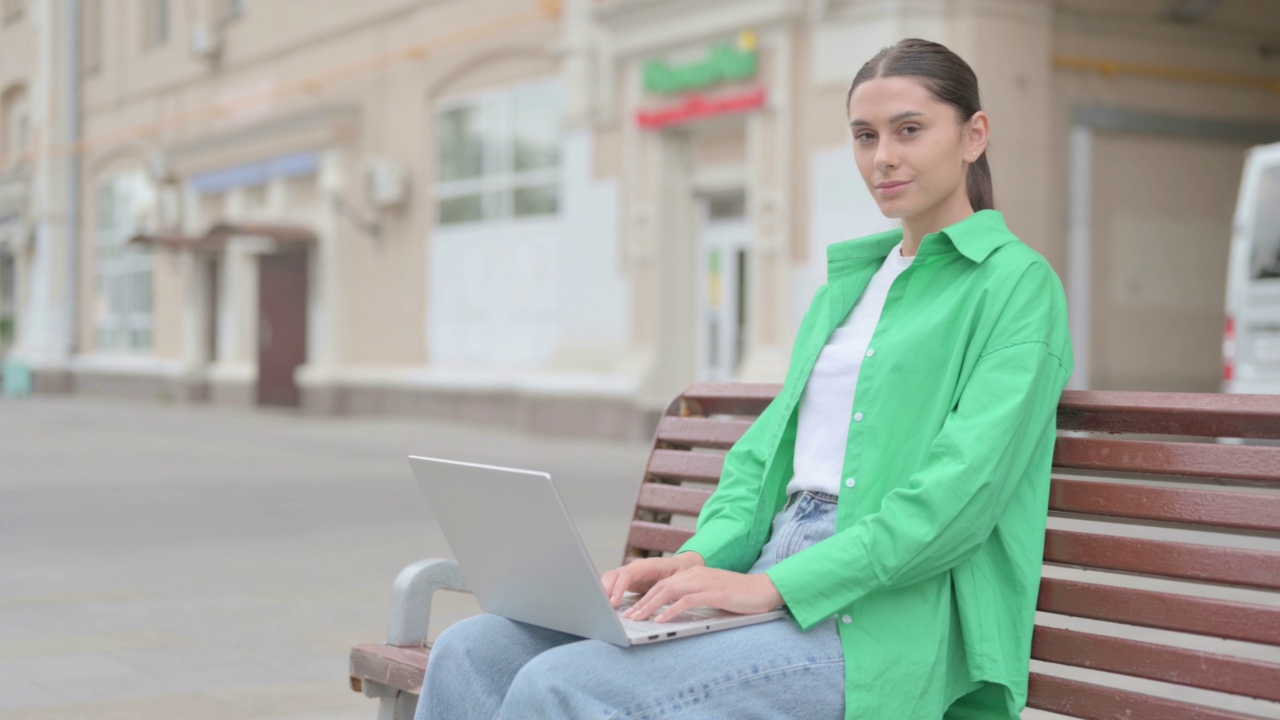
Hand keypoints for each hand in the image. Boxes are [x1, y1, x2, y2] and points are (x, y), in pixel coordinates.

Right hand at [601, 553, 704, 607]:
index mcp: (648, 566)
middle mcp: (636, 568)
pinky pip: (613, 584)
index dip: (619, 588)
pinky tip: (606, 605)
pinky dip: (607, 593)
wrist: (681, 566)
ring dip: (604, 592)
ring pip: (611, 578)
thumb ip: (671, 588)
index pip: (628, 574)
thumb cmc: (681, 572)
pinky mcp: (628, 581)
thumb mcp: (680, 579)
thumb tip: (668, 599)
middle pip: (614, 575)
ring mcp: (631, 573)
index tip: (615, 602)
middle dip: (606, 590)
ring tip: (601, 607)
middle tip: (603, 607)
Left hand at [623, 566, 783, 622]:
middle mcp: (696, 574)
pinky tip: (661, 620)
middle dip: (642, 602)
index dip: (644, 596)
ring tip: (638, 619)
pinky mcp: (714, 593)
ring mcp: (705, 582)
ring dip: (651, 606)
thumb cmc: (738, 595)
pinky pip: (687, 601)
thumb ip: (692, 597)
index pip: (662, 584)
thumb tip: (672, 610)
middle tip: (628, 617)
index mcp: (693, 573)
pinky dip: (671, 611)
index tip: (631, 609)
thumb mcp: (710, 593)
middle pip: (661, 586)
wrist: (765, 590)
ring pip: (669, 592)